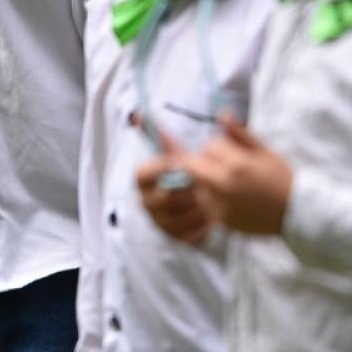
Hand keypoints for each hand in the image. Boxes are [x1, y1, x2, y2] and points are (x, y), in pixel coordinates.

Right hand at [134, 120, 214, 244]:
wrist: (207, 198)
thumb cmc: (188, 171)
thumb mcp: (177, 152)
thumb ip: (161, 135)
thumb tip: (137, 114)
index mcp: (144, 179)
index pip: (142, 174)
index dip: (161, 169)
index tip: (182, 164)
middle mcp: (147, 202)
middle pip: (162, 199)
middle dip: (186, 191)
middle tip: (204, 184)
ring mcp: (160, 222)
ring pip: (177, 218)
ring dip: (197, 209)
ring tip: (213, 199)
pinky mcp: (175, 237)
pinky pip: (187, 235)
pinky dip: (202, 226)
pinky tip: (213, 216)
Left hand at [187, 116, 291, 235]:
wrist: (295, 212)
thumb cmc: (282, 177)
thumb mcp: (264, 150)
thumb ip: (240, 133)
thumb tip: (222, 114)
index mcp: (236, 165)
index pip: (210, 145)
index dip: (220, 145)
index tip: (233, 152)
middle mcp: (223, 185)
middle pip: (193, 164)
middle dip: (205, 161)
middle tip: (223, 165)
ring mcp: (220, 204)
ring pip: (197, 183)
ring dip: (206, 179)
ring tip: (228, 182)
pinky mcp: (220, 219)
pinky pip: (205, 202)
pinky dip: (211, 197)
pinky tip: (230, 197)